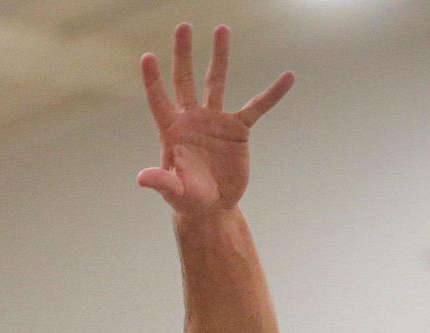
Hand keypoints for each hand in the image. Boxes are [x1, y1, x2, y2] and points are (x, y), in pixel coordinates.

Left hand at [138, 24, 292, 214]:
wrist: (212, 208)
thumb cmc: (188, 200)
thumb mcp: (174, 192)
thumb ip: (161, 181)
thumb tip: (141, 178)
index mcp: (172, 132)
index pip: (159, 100)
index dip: (153, 80)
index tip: (147, 56)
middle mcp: (192, 120)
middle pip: (185, 80)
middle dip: (183, 55)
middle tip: (183, 26)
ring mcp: (215, 121)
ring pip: (216, 83)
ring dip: (219, 57)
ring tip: (221, 29)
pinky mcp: (237, 130)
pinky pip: (257, 108)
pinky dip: (272, 94)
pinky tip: (287, 77)